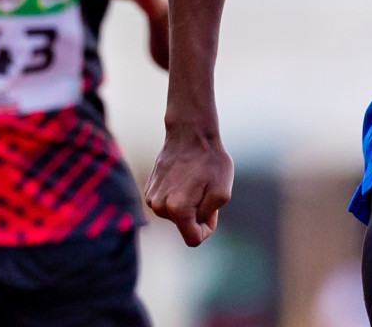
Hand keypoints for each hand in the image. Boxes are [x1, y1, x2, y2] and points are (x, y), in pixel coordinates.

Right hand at [145, 127, 234, 245]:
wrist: (190, 133)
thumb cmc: (210, 160)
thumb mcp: (223, 191)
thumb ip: (209, 215)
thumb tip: (196, 224)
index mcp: (177, 210)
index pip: (193, 239)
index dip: (207, 229)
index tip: (213, 211)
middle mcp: (160, 207)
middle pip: (184, 225)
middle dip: (197, 213)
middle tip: (205, 188)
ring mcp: (152, 198)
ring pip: (176, 214)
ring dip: (188, 203)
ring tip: (194, 181)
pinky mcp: (149, 190)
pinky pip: (168, 203)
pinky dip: (178, 195)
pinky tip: (183, 176)